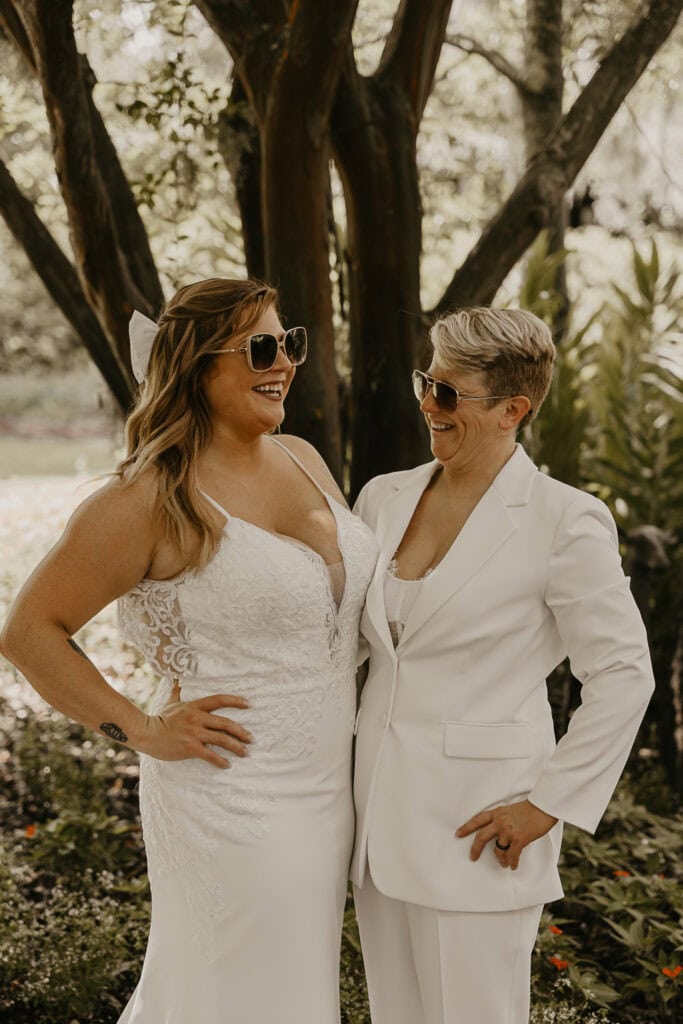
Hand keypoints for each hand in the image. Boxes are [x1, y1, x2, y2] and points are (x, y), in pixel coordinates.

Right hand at [135, 682, 251, 768]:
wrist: (146, 733)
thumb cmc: (159, 718)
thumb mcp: (171, 702)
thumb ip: (177, 690)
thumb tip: (176, 676)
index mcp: (195, 706)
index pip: (219, 700)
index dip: (235, 701)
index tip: (248, 704)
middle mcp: (197, 718)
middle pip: (226, 723)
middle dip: (241, 732)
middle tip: (251, 739)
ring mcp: (194, 733)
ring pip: (221, 739)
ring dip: (236, 747)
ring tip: (245, 752)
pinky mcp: (190, 747)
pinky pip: (210, 755)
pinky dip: (220, 760)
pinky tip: (227, 765)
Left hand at [455, 799, 557, 869]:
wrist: (543, 807)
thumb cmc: (530, 809)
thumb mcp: (510, 810)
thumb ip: (502, 819)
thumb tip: (498, 835)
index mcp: (497, 813)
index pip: (477, 820)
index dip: (466, 827)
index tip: (458, 834)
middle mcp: (500, 822)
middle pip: (481, 837)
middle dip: (475, 849)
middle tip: (473, 857)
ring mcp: (508, 831)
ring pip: (498, 850)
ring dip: (501, 859)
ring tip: (504, 863)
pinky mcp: (519, 839)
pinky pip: (512, 855)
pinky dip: (512, 862)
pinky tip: (513, 865)